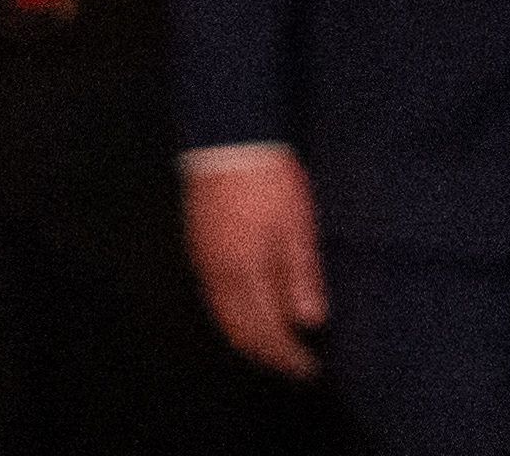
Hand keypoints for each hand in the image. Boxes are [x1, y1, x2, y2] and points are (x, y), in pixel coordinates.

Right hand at [184, 152, 329, 378]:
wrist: (229, 139)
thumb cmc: (269, 180)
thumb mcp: (297, 226)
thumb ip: (302, 276)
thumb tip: (310, 322)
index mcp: (245, 273)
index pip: (266, 332)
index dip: (288, 356)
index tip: (310, 369)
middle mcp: (218, 276)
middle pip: (240, 333)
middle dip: (268, 356)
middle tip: (295, 366)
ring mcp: (204, 263)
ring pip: (224, 319)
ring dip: (249, 340)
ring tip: (276, 347)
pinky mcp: (199, 248)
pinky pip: (214, 299)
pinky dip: (233, 317)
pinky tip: (250, 312)